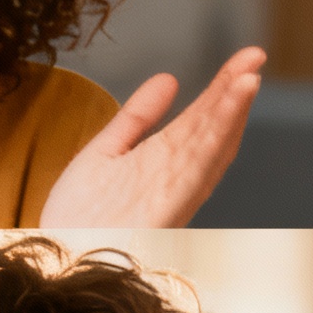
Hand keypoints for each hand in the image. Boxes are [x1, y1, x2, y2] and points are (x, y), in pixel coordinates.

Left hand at [41, 48, 264, 228]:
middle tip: (255, 55)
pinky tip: (225, 112)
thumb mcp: (105, 152)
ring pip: (210, 144)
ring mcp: (172, 191)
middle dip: (235, 92)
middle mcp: (175, 176)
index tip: (243, 60)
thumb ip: (137, 116)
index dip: (223, 89)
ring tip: (249, 76)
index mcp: (164, 163)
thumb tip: (168, 79)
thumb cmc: (79, 220)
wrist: (57, 258)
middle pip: (212, 128)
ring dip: (231, 110)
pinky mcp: (165, 206)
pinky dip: (215, 137)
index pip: (202, 120)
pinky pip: (196, 166)